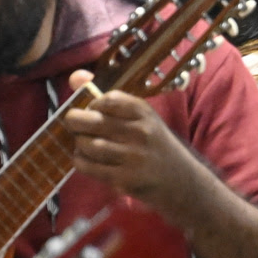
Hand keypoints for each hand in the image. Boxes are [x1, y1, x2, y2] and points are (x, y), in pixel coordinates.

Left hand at [62, 69, 202, 213]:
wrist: (182, 180)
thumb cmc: (155, 144)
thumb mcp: (142, 118)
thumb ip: (108, 98)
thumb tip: (74, 76)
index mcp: (144, 112)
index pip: (107, 99)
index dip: (92, 105)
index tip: (94, 112)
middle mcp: (140, 131)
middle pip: (92, 121)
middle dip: (74, 122)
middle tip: (75, 127)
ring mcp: (134, 156)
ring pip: (88, 145)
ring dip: (79, 144)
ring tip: (84, 145)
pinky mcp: (126, 179)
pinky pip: (89, 166)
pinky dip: (81, 162)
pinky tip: (87, 160)